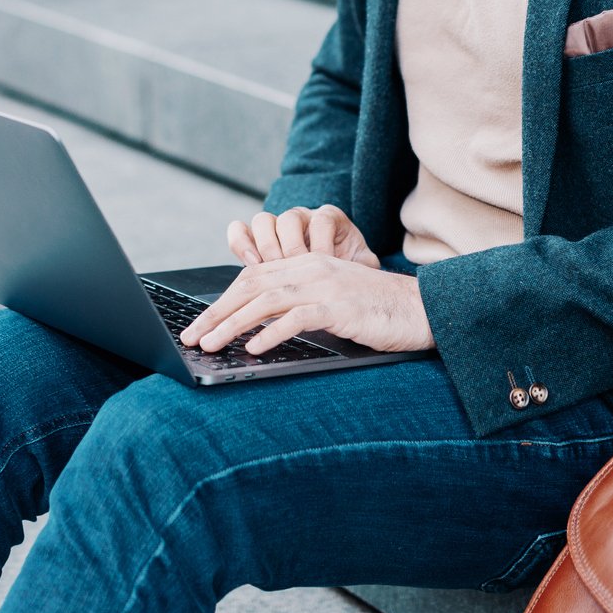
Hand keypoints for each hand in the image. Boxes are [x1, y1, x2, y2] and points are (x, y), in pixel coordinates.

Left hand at [180, 252, 435, 355]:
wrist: (420, 308)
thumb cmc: (375, 310)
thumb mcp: (331, 299)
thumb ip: (298, 303)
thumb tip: (259, 326)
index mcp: (306, 264)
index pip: (252, 278)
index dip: (222, 301)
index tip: (200, 323)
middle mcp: (310, 269)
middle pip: (251, 286)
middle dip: (216, 312)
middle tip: (192, 335)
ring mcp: (324, 285)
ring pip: (266, 301)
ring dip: (233, 323)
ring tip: (211, 343)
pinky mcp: (339, 306)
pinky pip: (297, 317)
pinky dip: (271, 333)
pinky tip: (253, 348)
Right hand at [227, 205, 380, 267]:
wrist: (331, 278)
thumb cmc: (346, 271)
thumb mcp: (360, 266)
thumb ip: (364, 264)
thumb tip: (368, 266)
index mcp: (329, 218)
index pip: (321, 221)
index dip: (321, 245)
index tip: (324, 267)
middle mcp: (302, 217)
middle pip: (288, 219)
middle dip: (291, 249)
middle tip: (294, 273)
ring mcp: (276, 226)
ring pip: (263, 221)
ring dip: (265, 248)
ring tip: (272, 272)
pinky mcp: (256, 240)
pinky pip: (239, 230)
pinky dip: (241, 245)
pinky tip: (250, 266)